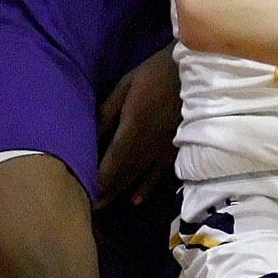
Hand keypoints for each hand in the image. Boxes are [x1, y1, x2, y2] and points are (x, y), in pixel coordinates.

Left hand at [96, 45, 180, 207]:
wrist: (195, 71)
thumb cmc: (155, 73)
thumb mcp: (125, 86)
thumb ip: (107, 111)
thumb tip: (89, 135)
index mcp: (133, 126)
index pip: (112, 160)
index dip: (98, 177)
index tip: (82, 189)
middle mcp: (148, 143)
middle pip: (123, 173)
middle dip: (105, 190)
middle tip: (88, 207)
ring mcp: (163, 148)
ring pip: (138, 175)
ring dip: (120, 191)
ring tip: (104, 205)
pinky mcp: (175, 147)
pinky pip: (159, 172)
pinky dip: (147, 187)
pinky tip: (136, 200)